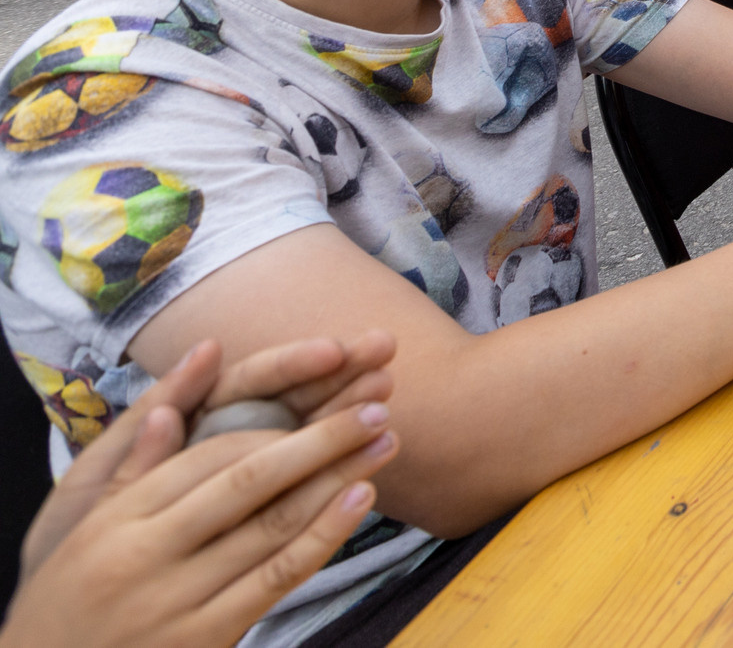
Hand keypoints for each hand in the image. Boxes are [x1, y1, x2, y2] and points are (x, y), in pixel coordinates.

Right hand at [3, 341, 400, 647]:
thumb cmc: (72, 594)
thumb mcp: (83, 523)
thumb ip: (138, 457)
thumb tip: (186, 385)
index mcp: (117, 520)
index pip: (207, 456)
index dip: (273, 423)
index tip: (323, 397)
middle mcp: (146, 556)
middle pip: (249, 482)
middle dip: (321, 437)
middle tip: (377, 403)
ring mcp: (176, 601)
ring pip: (272, 528)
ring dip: (338, 478)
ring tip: (386, 440)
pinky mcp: (205, 637)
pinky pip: (277, 578)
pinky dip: (324, 535)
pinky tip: (360, 497)